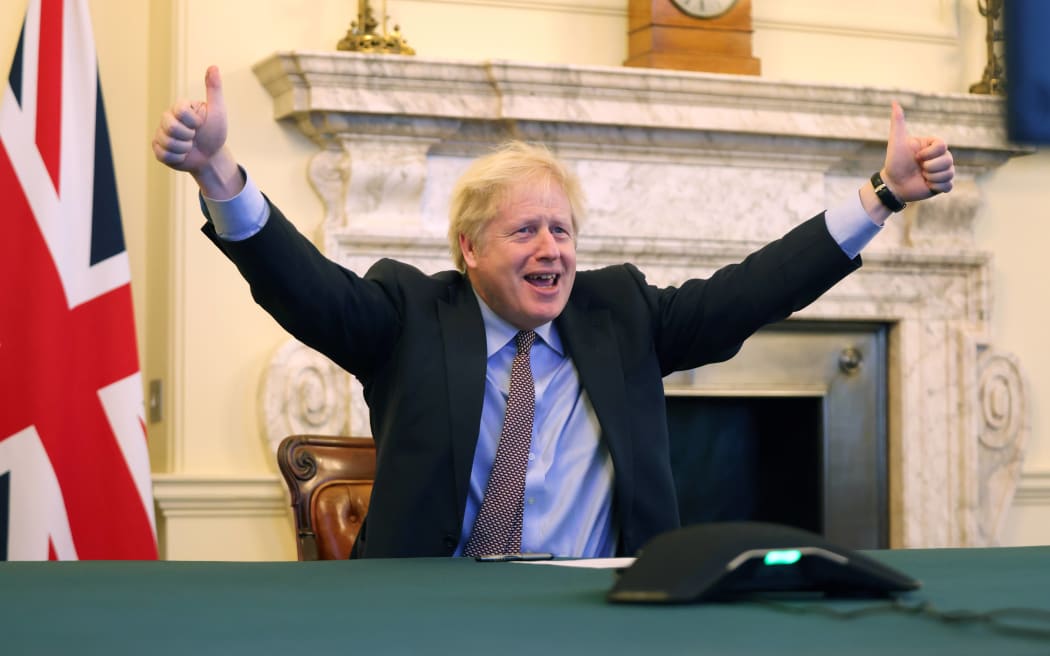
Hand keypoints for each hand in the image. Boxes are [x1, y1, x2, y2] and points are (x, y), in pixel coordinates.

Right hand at [152, 66, 239, 197]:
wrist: (211, 156)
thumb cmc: (215, 132)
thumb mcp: (217, 111)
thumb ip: (214, 89)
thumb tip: (213, 66)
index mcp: (180, 107)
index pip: (179, 112)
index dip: (193, 122)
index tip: (201, 124)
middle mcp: (167, 118)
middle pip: (170, 127)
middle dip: (188, 137)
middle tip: (194, 137)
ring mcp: (161, 133)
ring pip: (166, 142)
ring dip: (184, 149)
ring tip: (189, 146)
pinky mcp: (158, 148)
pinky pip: (163, 154)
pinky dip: (177, 158)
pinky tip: (182, 154)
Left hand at [880, 101, 954, 201]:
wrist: (893, 184)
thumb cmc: (894, 162)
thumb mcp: (896, 142)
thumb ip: (898, 123)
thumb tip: (894, 102)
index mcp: (933, 146)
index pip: (943, 146)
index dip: (929, 154)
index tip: (916, 157)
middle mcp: (940, 157)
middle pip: (948, 160)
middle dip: (929, 167)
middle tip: (918, 169)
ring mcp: (942, 171)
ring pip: (949, 173)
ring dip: (932, 177)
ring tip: (921, 176)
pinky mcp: (942, 185)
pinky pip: (949, 185)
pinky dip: (936, 187)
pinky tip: (926, 185)